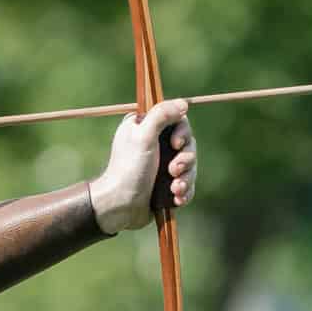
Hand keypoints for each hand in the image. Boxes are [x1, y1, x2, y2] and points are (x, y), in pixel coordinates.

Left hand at [88, 100, 196, 233]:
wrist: (121, 207)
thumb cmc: (129, 169)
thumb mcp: (143, 137)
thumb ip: (161, 115)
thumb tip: (183, 103)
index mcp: (146, 128)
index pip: (177, 120)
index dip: (182, 132)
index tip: (175, 144)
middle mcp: (155, 144)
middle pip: (188, 144)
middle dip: (185, 160)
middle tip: (174, 170)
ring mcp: (162, 165)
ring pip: (190, 166)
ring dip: (186, 178)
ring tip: (175, 189)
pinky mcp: (167, 184)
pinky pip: (188, 184)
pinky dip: (185, 191)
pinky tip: (177, 199)